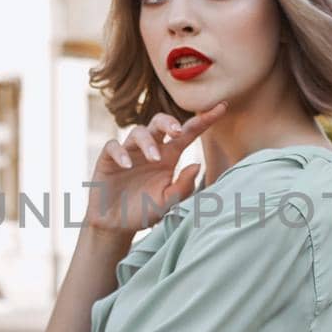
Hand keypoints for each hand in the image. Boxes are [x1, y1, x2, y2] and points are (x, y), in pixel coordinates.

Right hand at [85, 102, 226, 233]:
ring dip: (148, 142)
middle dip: (169, 122)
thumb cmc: (144, 211)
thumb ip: (183, 187)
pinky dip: (121, 153)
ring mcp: (129, 152)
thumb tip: (197, 165)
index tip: (222, 107)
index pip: (188, 133)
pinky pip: (113, 146)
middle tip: (177, 131)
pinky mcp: (108, 160)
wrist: (116, 225)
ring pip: (138, 132)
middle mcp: (150, 149)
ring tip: (154, 158)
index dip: (204, 120)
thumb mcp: (168, 203)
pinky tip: (127, 166)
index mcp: (169, 156)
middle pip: (160, 122)